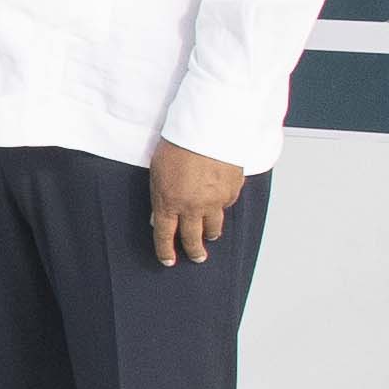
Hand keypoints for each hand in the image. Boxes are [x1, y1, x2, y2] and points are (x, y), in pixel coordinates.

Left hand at [144, 140, 248, 264]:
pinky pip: (226, 205)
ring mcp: (214, 201)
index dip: (165, 251)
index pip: (165, 236)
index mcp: (168, 203)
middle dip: (194, 251)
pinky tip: (220, 203)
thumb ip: (159, 196)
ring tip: (210, 236)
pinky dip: (222, 207)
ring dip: (210, 233)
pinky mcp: (231, 191)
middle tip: (196, 257)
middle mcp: (192, 207)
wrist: (208, 129)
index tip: (168, 260)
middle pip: (192, 238)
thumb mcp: (157, 171)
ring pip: (214, 227)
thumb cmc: (179, 144)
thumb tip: (157, 215)